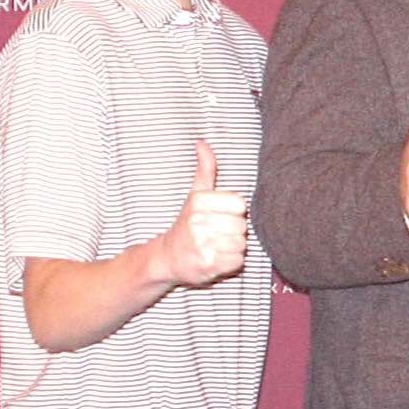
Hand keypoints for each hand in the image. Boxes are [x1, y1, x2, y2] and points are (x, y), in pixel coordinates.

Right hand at [161, 141, 249, 286]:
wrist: (167, 258)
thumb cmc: (186, 225)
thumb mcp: (194, 195)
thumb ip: (205, 170)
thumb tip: (202, 142)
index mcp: (199, 202)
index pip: (239, 204)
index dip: (233, 212)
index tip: (219, 216)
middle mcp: (198, 222)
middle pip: (242, 225)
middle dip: (233, 231)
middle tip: (216, 234)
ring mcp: (201, 245)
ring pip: (241, 244)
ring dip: (233, 248)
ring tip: (216, 247)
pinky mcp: (207, 265)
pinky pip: (237, 261)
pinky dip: (231, 263)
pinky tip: (216, 259)